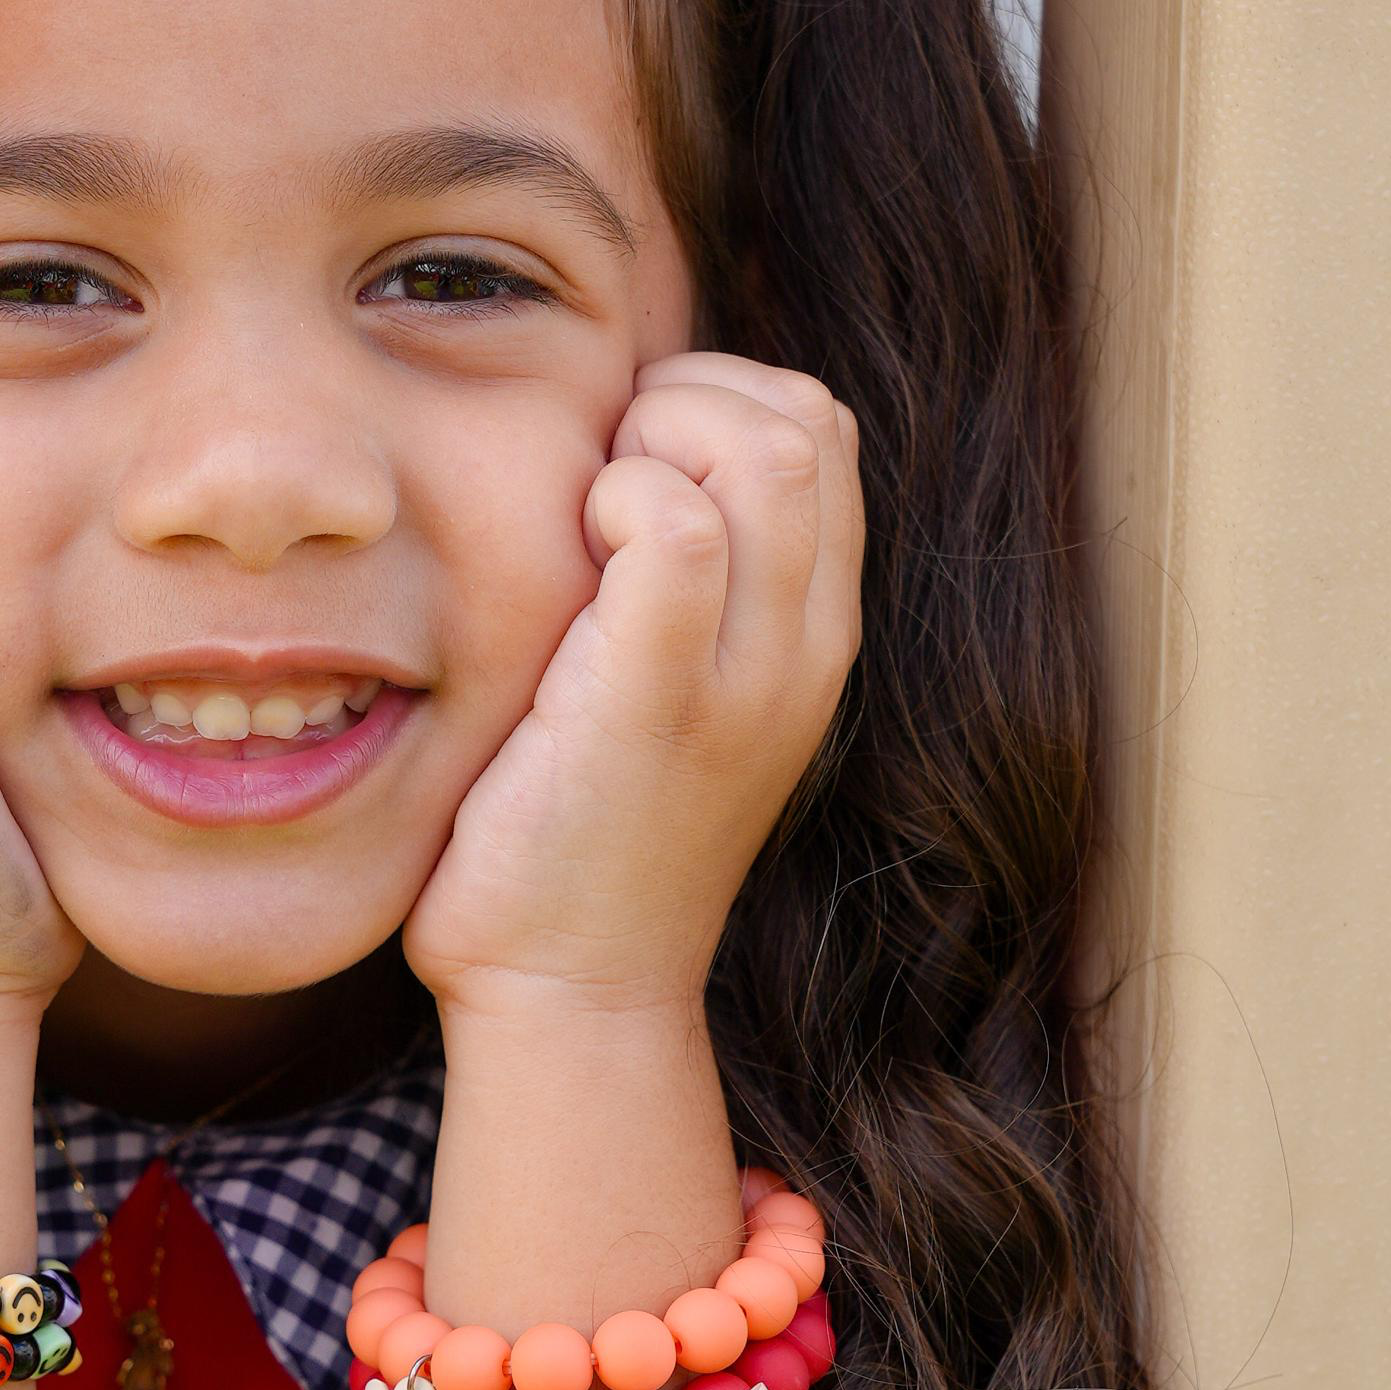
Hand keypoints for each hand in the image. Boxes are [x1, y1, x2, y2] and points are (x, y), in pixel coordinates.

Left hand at [402, 355, 861, 1018]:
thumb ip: (689, 583)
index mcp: (814, 637)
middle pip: (809, 420)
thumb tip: (632, 450)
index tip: (631, 457)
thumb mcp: (677, 691)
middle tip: (602, 472)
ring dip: (657, 438)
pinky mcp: (657, 703)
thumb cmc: (587, 830)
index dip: (722, 396)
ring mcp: (745, 679)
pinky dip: (615, 501)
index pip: (825, 429)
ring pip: (768, 453)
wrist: (570, 995)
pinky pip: (679, 532)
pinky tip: (565, 557)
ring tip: (591, 514)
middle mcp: (805, 651)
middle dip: (690, 395)